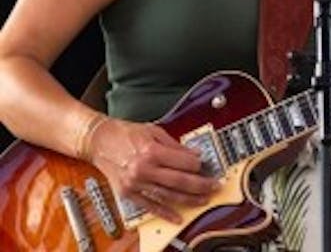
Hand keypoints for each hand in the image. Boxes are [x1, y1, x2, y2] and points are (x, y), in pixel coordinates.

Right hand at [88, 118, 219, 222]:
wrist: (98, 141)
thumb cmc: (124, 133)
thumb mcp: (154, 132)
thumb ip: (176, 145)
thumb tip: (195, 154)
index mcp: (151, 151)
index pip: (184, 162)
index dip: (199, 165)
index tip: (206, 166)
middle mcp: (143, 169)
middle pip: (180, 181)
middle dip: (201, 185)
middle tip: (214, 186)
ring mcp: (135, 183)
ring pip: (168, 195)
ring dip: (189, 200)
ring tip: (204, 200)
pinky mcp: (128, 193)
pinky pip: (149, 206)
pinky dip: (165, 213)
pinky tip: (177, 217)